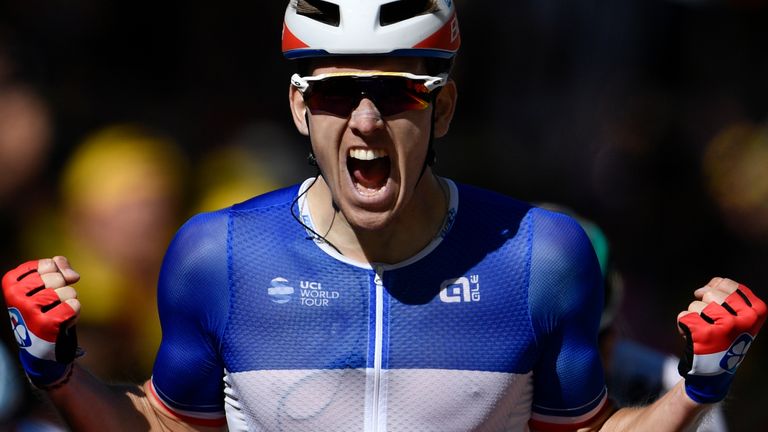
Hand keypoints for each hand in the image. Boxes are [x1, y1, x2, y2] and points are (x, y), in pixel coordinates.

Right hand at [2, 257, 81, 387]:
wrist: (40, 346)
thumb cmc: (44, 310)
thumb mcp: (45, 285)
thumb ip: (58, 268)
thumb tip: (71, 275)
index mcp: (11, 282)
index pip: (48, 264)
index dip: (58, 274)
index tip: (48, 288)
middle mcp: (15, 295)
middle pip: (57, 278)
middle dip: (63, 289)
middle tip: (53, 304)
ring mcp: (29, 310)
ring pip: (67, 292)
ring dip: (69, 302)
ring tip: (57, 313)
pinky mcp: (45, 324)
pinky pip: (74, 306)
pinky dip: (74, 313)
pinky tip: (63, 322)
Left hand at [677, 277, 765, 403]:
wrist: (715, 370)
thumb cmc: (724, 339)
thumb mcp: (739, 316)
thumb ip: (730, 295)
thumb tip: (713, 282)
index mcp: (756, 312)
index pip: (728, 285)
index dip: (714, 287)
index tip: (711, 299)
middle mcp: (744, 319)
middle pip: (711, 293)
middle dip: (702, 303)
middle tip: (705, 316)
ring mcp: (725, 326)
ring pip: (696, 305)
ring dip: (693, 315)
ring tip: (702, 329)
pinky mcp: (705, 334)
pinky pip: (684, 316)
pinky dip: (683, 324)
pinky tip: (692, 336)